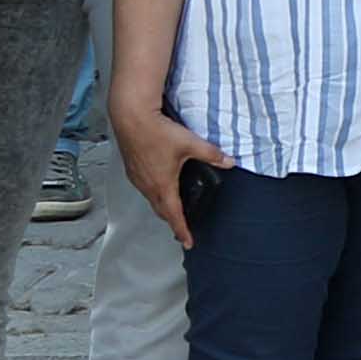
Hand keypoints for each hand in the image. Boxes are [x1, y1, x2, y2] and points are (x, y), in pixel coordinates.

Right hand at [119, 114, 217, 244]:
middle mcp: (148, 186)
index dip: (182, 230)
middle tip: (182, 227)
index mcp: (162, 185)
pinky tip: (160, 185)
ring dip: (162, 207)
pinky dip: (154, 193)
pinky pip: (144, 188)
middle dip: (172, 220)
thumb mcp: (190, 143)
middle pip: (161, 210)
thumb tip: (229, 162)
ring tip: (173, 209)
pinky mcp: (132, 168)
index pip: (174, 216)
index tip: (188, 242)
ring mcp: (137, 178)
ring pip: (151, 199)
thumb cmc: (156, 131)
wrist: (130, 117)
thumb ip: (211, 154)